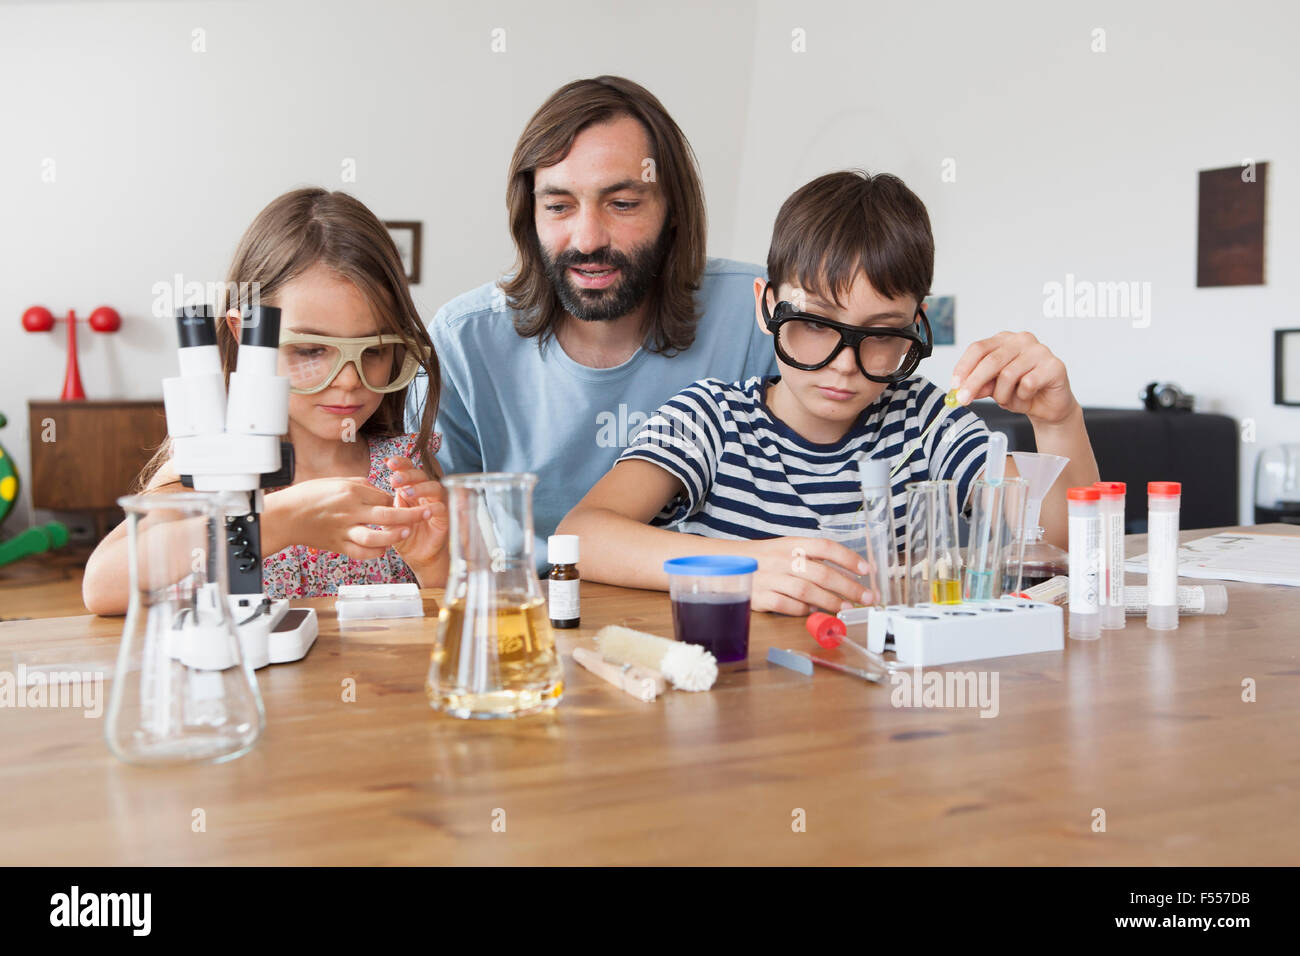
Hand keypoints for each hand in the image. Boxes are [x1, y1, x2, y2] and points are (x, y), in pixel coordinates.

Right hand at [268, 477, 426, 560]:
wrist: (284, 517)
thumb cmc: (307, 495)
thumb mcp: (334, 481)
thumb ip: (359, 484)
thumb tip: (377, 490)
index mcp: (350, 492)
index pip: (383, 495)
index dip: (396, 499)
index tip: (402, 500)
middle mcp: (350, 511)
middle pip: (387, 514)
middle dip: (411, 514)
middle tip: (426, 513)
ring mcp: (344, 530)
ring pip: (376, 537)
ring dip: (394, 536)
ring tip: (406, 532)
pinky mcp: (338, 545)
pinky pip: (361, 553)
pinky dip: (375, 553)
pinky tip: (384, 549)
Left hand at [385, 456, 448, 571]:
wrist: (416, 554)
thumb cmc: (401, 534)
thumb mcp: (388, 519)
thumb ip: (383, 506)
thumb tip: (370, 492)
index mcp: (409, 489)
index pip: (407, 470)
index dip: (401, 464)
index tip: (388, 463)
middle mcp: (423, 493)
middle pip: (420, 475)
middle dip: (408, 474)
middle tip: (394, 480)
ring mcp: (435, 503)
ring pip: (434, 487)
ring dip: (421, 488)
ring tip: (406, 493)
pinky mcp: (444, 517)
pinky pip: (442, 507)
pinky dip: (434, 507)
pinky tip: (426, 510)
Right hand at [739, 537, 875, 616]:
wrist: (727, 563)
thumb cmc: (766, 558)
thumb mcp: (788, 549)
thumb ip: (814, 559)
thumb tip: (849, 575)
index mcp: (792, 543)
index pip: (825, 547)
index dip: (848, 558)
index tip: (867, 570)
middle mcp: (782, 559)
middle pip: (820, 572)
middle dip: (848, 587)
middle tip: (866, 598)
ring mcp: (770, 578)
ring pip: (806, 591)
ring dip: (829, 601)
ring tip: (845, 608)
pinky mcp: (760, 597)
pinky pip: (786, 605)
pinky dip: (802, 610)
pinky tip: (812, 612)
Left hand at [950, 331, 1078, 425]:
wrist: (1050, 406)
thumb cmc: (1022, 392)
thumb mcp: (994, 389)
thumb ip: (979, 385)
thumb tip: (961, 389)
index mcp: (1004, 340)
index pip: (978, 348)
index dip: (963, 367)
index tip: (954, 385)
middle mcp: (1022, 340)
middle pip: (991, 360)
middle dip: (974, 383)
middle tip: (963, 400)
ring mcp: (1040, 351)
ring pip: (1008, 374)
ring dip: (1003, 395)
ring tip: (1010, 401)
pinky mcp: (1054, 365)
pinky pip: (1028, 384)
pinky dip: (1022, 397)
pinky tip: (1028, 397)